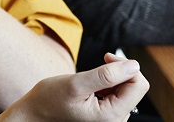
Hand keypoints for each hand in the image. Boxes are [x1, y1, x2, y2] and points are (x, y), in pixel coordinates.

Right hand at [0, 53, 149, 121]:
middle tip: (100, 63)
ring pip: (126, 89)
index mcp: (111, 117)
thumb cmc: (49, 101)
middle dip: (119, 72)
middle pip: (134, 87)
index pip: (139, 86)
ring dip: (112, 78)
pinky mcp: (106, 116)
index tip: (106, 58)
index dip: (126, 66)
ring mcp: (111, 120)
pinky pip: (118, 95)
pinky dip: (107, 85)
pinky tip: (92, 87)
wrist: (34, 114)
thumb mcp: (76, 84)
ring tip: (91, 80)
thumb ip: (107, 75)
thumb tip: (133, 65)